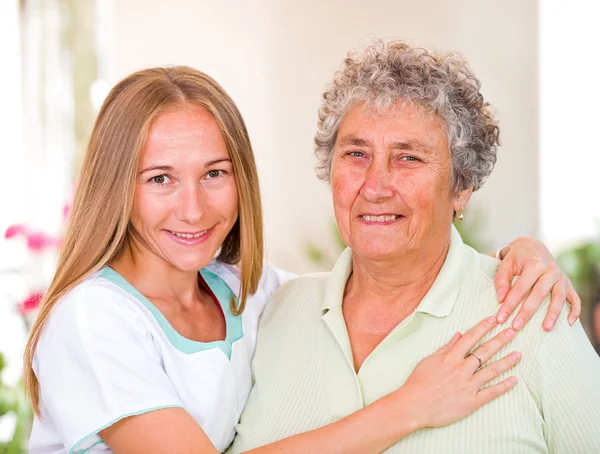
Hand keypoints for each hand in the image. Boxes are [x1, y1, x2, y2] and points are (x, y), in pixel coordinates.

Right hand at [399, 316, 519, 428]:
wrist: (414, 405)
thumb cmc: (418, 382)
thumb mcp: (429, 360)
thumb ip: (446, 348)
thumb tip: (458, 335)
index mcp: (451, 357)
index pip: (471, 338)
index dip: (483, 327)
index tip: (494, 319)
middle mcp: (462, 369)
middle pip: (485, 351)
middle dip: (500, 340)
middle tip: (513, 331)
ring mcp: (468, 385)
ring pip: (492, 370)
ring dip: (506, 361)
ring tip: (519, 354)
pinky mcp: (472, 401)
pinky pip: (491, 392)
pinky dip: (503, 386)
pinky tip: (514, 380)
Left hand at [494, 237, 580, 330]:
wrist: (533, 246)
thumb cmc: (517, 257)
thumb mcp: (506, 263)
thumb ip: (502, 280)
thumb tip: (501, 299)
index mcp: (535, 264)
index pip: (520, 288)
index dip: (510, 304)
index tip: (500, 318)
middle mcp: (551, 270)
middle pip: (539, 295)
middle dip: (527, 312)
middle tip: (516, 327)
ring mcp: (561, 278)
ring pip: (559, 298)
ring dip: (553, 314)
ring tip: (545, 329)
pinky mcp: (568, 284)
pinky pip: (575, 298)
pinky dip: (575, 310)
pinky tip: (569, 323)